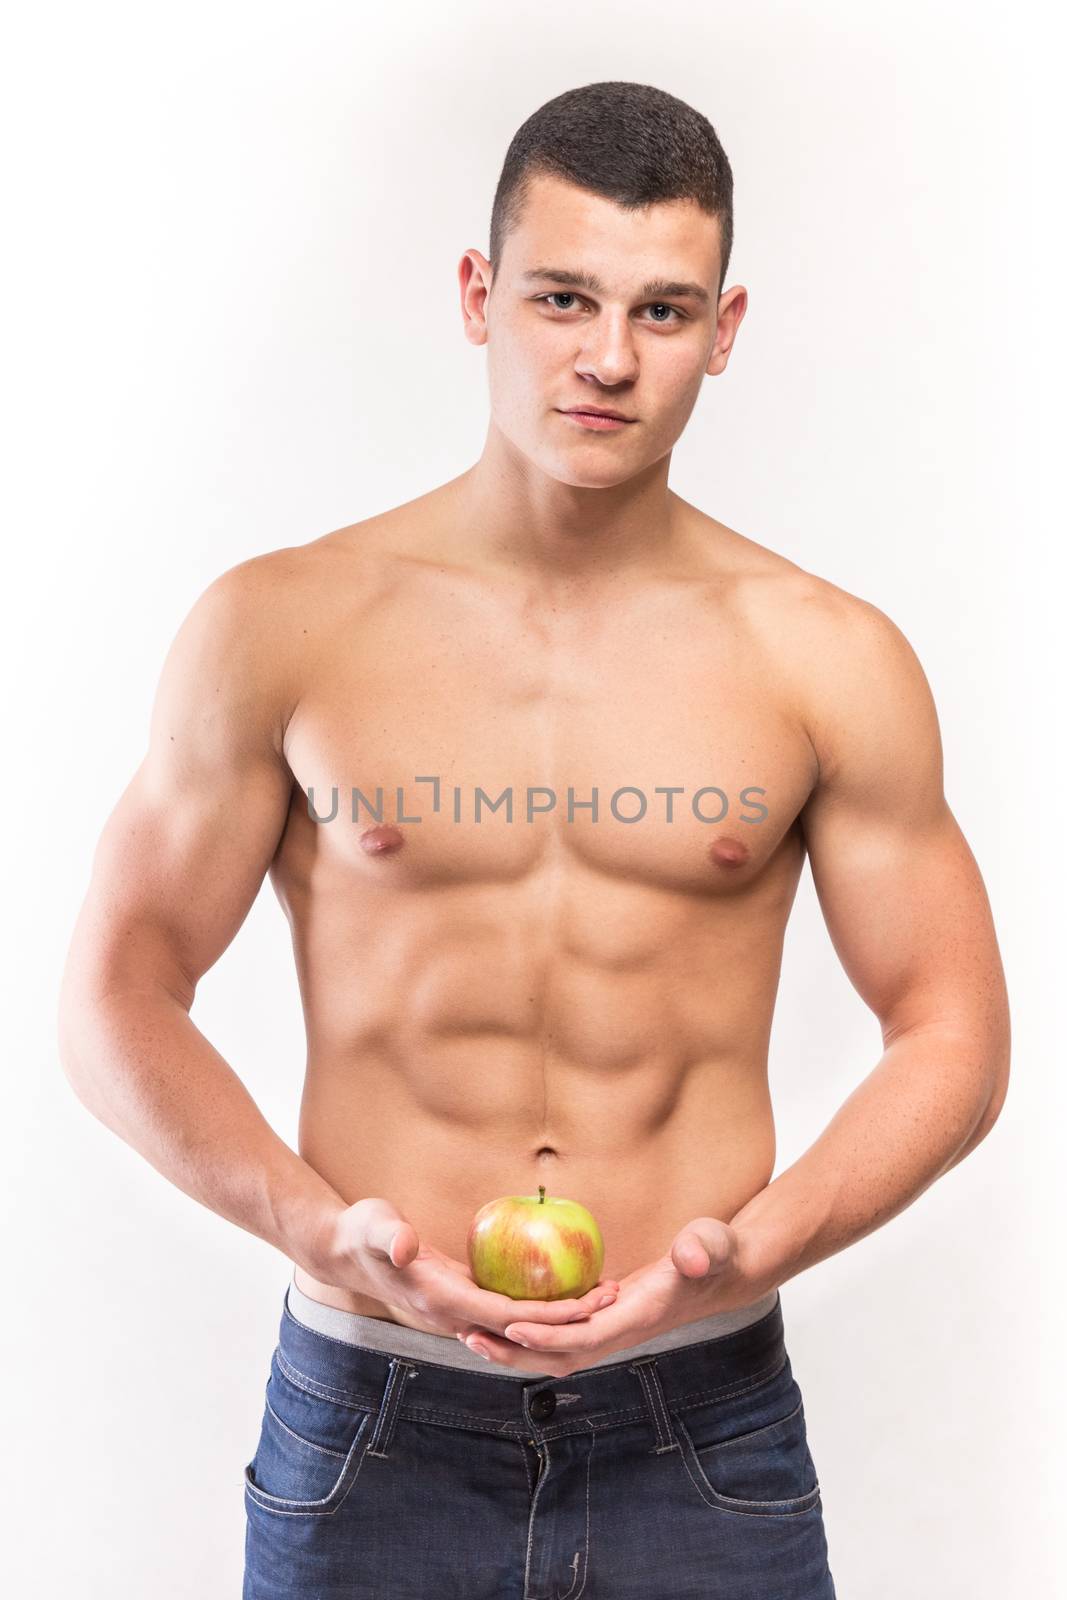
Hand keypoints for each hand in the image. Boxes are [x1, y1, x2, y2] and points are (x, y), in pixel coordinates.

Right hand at [313, 1196, 619, 1343]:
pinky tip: (562, 1286)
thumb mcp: (373, 1225)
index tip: (586, 1306)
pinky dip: (535, 1305)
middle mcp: (453, 1316)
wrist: (343, 1253)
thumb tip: (405, 1246)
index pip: (506, 1316)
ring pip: (516, 1324)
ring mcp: (456, 1313)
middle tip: (612, 1296)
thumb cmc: (362, 1232)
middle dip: (567, 1319)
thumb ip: (390, 1236)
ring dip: (557, 1316)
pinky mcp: (458, 1301)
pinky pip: (504, 1309)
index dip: (547, 1316)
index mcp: (441, 1301)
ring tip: (601, 1294)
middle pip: (521, 1327)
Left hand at [455, 1216, 753, 1376]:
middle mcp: (620, 1333)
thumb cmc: (714, 1253)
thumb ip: (703, 1248)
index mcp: (638, 1318)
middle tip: (468, 1335)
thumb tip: (691, 1257)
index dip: (548, 1337)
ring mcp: (610, 1329)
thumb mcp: (711, 1244)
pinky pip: (559, 1333)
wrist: (722, 1274)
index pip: (586, 1338)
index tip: (511, 1328)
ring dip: (513, 1349)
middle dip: (514, 1354)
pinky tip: (498, 1315)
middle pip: (559, 1357)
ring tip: (469, 1333)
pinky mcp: (604, 1319)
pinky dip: (528, 1332)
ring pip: (554, 1351)